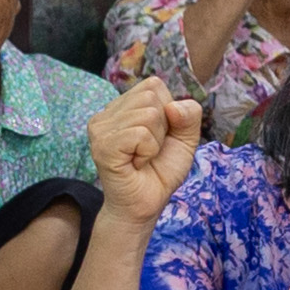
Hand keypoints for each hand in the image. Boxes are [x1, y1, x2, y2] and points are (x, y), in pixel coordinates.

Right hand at [87, 79, 205, 224]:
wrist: (146, 203)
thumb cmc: (161, 170)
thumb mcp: (186, 138)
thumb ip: (189, 115)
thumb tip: (172, 107)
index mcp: (123, 105)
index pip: (154, 85)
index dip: (168, 111)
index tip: (158, 136)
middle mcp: (107, 112)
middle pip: (151, 97)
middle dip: (163, 127)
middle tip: (149, 149)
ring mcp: (100, 128)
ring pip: (148, 114)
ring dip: (156, 141)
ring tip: (142, 156)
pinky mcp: (102, 145)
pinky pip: (140, 133)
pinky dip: (148, 151)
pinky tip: (137, 163)